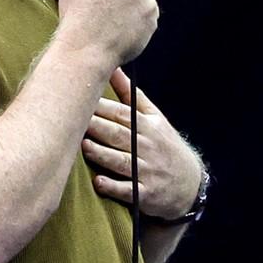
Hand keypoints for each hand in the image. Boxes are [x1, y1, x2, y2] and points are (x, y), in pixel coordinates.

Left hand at [82, 68, 203, 219]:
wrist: (189, 183)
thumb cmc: (165, 145)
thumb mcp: (155, 118)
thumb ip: (132, 96)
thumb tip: (114, 68)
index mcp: (148, 126)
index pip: (122, 114)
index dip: (101, 107)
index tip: (81, 100)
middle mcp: (147, 147)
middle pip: (118, 135)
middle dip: (97, 127)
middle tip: (73, 120)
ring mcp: (147, 171)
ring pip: (120, 161)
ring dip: (102, 154)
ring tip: (83, 146)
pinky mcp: (146, 193)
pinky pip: (128, 190)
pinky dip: (114, 187)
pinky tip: (98, 182)